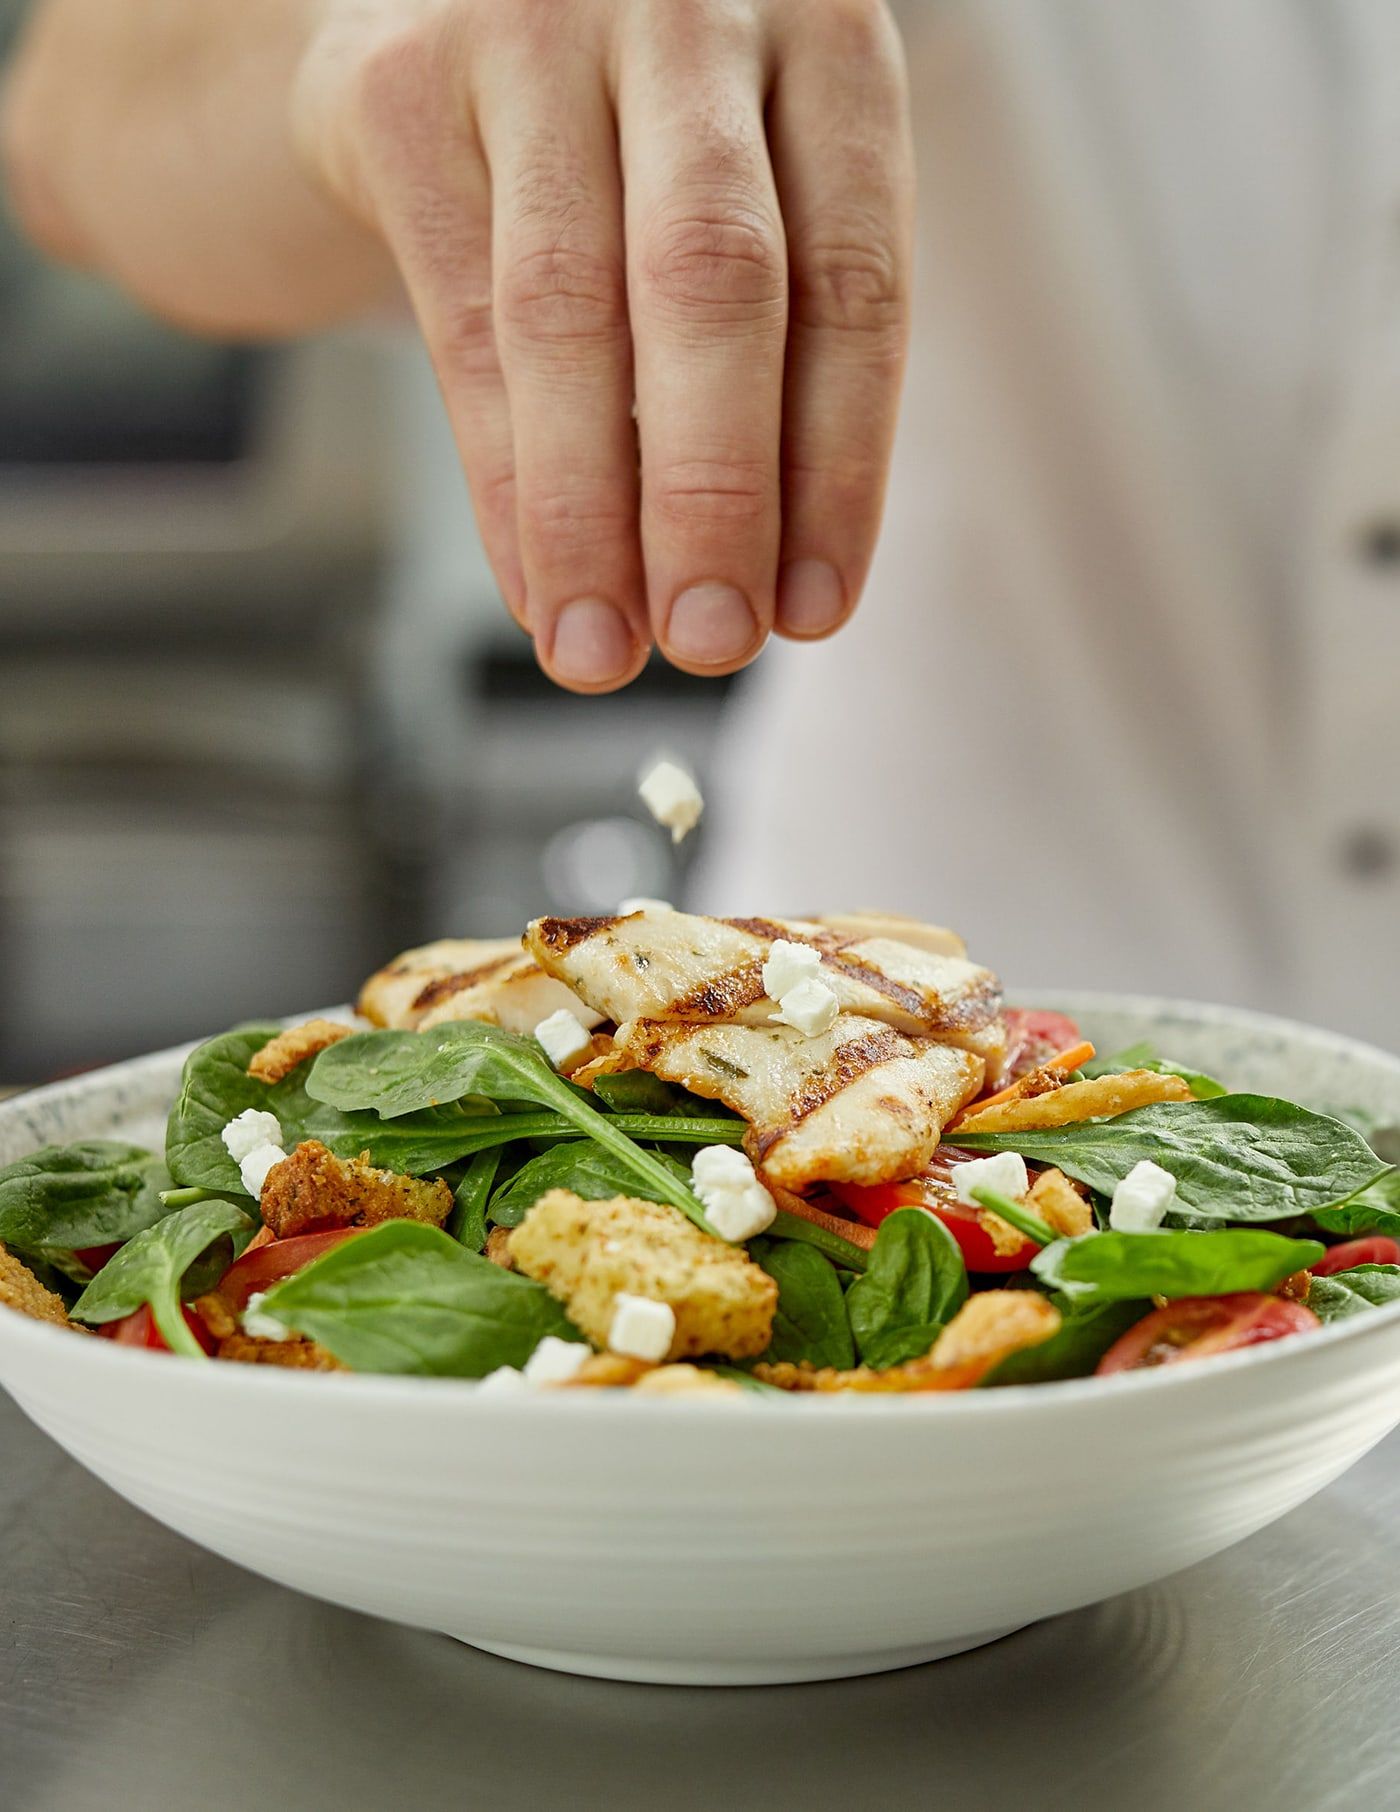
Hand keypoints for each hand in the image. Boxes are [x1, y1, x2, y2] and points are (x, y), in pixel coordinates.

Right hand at [3, 0, 913, 692]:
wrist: (437, 36)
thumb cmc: (634, 155)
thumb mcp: (741, 212)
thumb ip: (772, 359)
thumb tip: (769, 593)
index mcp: (823, 34)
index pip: (853, 280)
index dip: (837, 468)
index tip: (813, 611)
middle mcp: (687, 2)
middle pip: (715, 283)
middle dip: (715, 494)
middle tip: (710, 643)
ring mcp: (536, 25)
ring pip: (571, 311)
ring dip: (588, 513)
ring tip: (601, 651)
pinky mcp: (406, 84)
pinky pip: (463, 321)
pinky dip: (501, 477)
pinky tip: (535, 583)